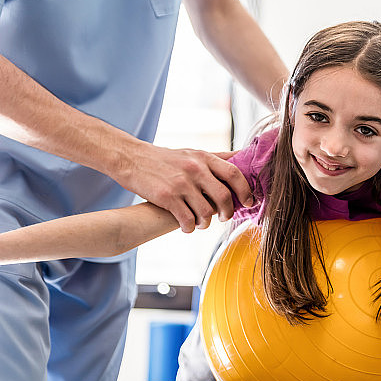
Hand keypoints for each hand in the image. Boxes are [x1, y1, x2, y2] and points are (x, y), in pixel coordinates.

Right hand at [118, 144, 251, 232]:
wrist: (132, 158)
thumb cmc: (165, 159)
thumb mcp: (193, 153)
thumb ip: (217, 157)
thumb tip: (244, 156)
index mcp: (204, 157)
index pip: (234, 174)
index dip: (245, 190)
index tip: (248, 202)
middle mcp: (195, 169)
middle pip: (223, 197)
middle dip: (227, 213)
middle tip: (223, 218)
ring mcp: (181, 184)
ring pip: (206, 212)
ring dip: (206, 223)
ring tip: (200, 223)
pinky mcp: (167, 197)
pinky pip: (187, 220)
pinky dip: (189, 228)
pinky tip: (186, 226)